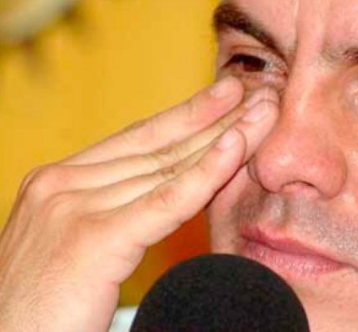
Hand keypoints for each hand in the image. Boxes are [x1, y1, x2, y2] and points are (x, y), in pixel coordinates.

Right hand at [0, 77, 278, 331]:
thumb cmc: (45, 311)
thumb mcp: (81, 245)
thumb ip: (118, 212)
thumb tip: (171, 187)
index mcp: (57, 182)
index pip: (138, 140)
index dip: (188, 115)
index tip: (227, 96)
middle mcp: (61, 184)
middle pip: (158, 146)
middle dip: (215, 119)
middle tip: (259, 93)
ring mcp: (72, 207)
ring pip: (168, 168)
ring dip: (224, 139)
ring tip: (265, 114)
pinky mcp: (91, 239)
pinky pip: (165, 202)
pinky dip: (205, 174)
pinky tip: (236, 149)